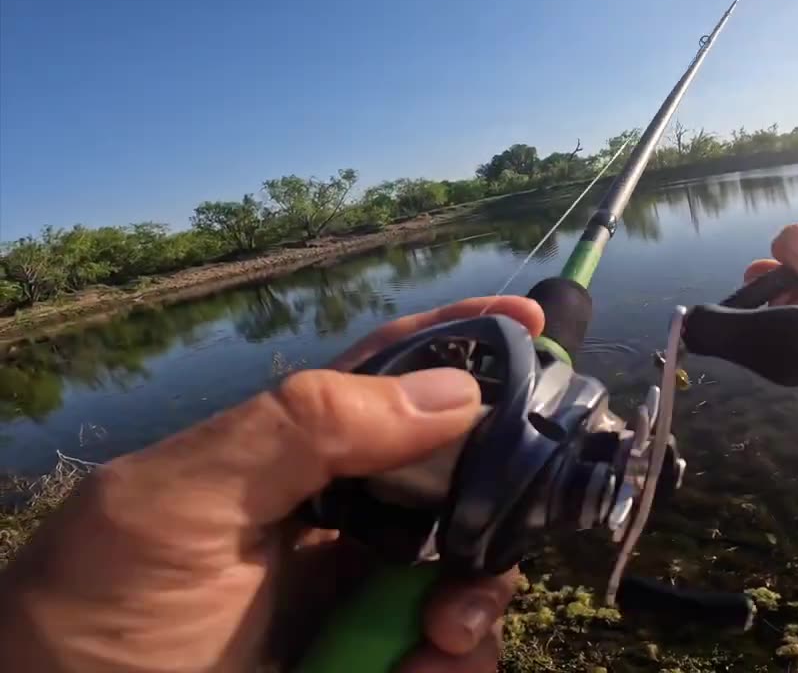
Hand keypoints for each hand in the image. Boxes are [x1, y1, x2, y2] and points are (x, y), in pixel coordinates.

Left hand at [0, 296, 543, 672]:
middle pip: (459, 476)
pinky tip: (423, 669)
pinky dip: (455, 664)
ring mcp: (359, 599)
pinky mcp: (377, 665)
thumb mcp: (175, 503)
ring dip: (477, 597)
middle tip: (495, 531)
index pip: (390, 380)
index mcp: (290, 458)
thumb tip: (454, 392)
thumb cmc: (97, 616)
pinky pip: (454, 657)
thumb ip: (299, 428)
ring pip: (471, 570)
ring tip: (440, 636)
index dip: (460, 343)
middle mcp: (338, 520)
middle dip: (495, 495)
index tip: (536, 323)